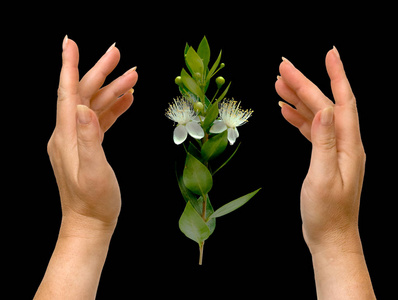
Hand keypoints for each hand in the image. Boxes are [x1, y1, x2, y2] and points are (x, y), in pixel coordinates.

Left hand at [47, 36, 137, 233]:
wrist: (90, 223)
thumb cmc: (94, 202)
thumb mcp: (93, 172)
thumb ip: (89, 139)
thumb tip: (83, 107)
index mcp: (67, 135)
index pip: (67, 93)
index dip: (69, 66)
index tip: (70, 42)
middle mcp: (69, 134)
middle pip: (84, 94)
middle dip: (101, 71)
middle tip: (118, 53)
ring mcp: (78, 140)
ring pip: (95, 105)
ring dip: (113, 90)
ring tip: (133, 77)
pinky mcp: (89, 146)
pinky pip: (100, 120)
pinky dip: (113, 108)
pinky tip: (127, 101)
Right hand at [275, 47, 365, 253]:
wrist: (330, 236)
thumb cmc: (327, 213)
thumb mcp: (323, 178)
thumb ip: (323, 143)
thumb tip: (323, 110)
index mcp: (348, 146)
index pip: (342, 102)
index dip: (336, 76)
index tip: (329, 54)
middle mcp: (344, 143)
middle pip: (325, 104)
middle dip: (305, 83)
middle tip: (283, 68)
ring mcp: (334, 150)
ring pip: (316, 115)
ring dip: (298, 99)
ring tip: (278, 85)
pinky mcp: (324, 157)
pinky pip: (311, 131)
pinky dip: (298, 118)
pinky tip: (285, 111)